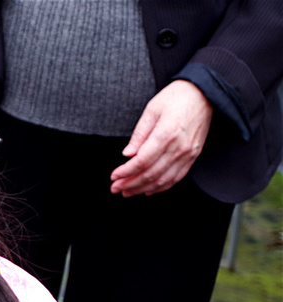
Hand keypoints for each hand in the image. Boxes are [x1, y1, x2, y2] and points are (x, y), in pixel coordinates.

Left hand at [110, 80, 212, 196]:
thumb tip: (127, 154)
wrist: (204, 93)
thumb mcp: (152, 110)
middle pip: (151, 174)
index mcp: (166, 134)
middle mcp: (179, 147)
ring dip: (143, 189)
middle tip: (116, 188)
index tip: (114, 176)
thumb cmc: (176, 97)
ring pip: (163, 180)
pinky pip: (177, 177)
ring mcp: (188, 153)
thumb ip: (139, 134)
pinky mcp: (193, 155)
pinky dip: (161, 187)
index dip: (126, 172)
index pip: (142, 161)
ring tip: (128, 192)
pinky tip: (148, 190)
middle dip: (130, 184)